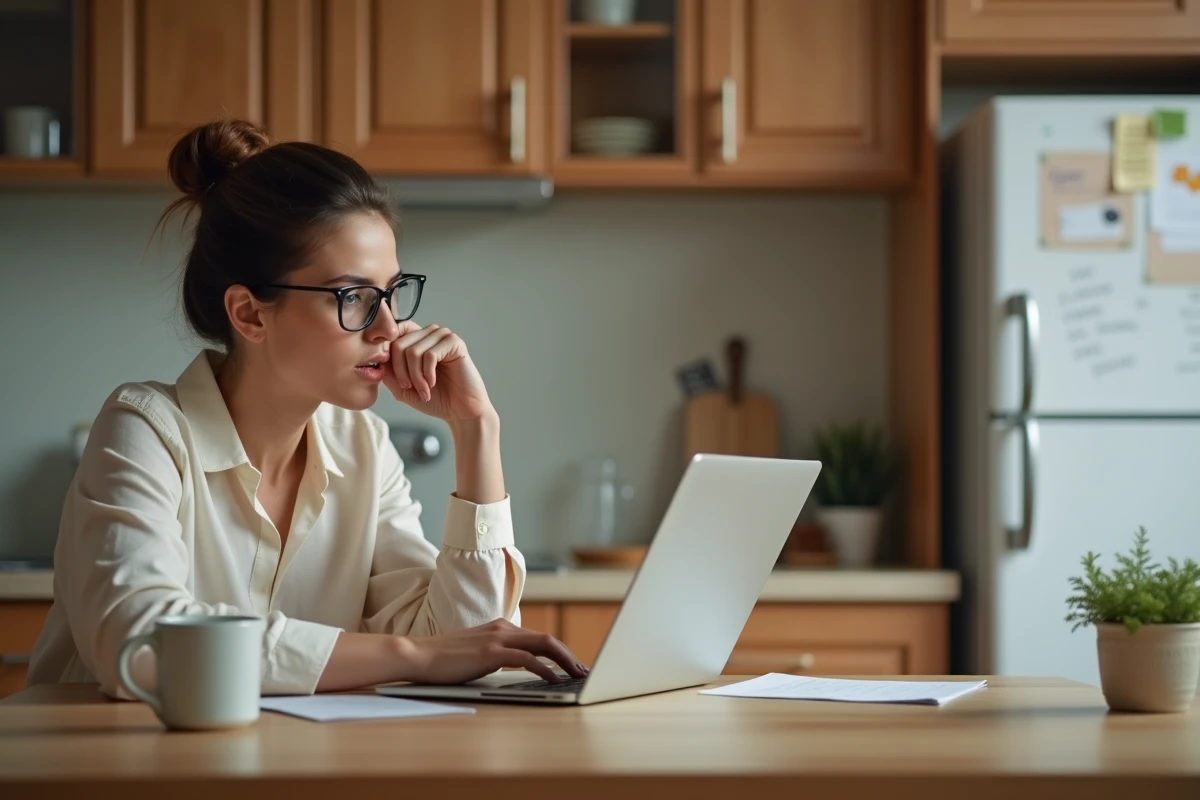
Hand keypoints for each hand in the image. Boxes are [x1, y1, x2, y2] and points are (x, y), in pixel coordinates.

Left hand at [382, 322, 495, 421]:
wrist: (461, 411)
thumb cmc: (435, 398)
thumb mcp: (403, 387)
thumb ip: (388, 372)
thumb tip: (376, 359)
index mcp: (416, 339)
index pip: (392, 333)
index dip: (385, 353)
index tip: (386, 372)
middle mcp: (428, 333)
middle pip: (398, 344)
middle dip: (400, 371)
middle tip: (408, 388)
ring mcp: (442, 336)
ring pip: (412, 351)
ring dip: (415, 376)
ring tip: (423, 390)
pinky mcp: (455, 342)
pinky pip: (429, 355)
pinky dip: (427, 374)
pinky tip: (433, 384)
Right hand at [398, 619, 589, 684]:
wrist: (417, 655)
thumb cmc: (444, 660)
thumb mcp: (476, 654)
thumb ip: (496, 656)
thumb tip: (517, 670)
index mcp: (500, 628)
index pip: (538, 637)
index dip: (559, 651)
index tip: (572, 665)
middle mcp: (502, 629)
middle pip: (547, 638)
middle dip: (569, 655)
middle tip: (584, 671)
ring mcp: (497, 639)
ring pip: (543, 644)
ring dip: (564, 661)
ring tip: (577, 676)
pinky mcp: (491, 653)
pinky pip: (527, 659)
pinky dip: (545, 669)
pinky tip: (554, 679)